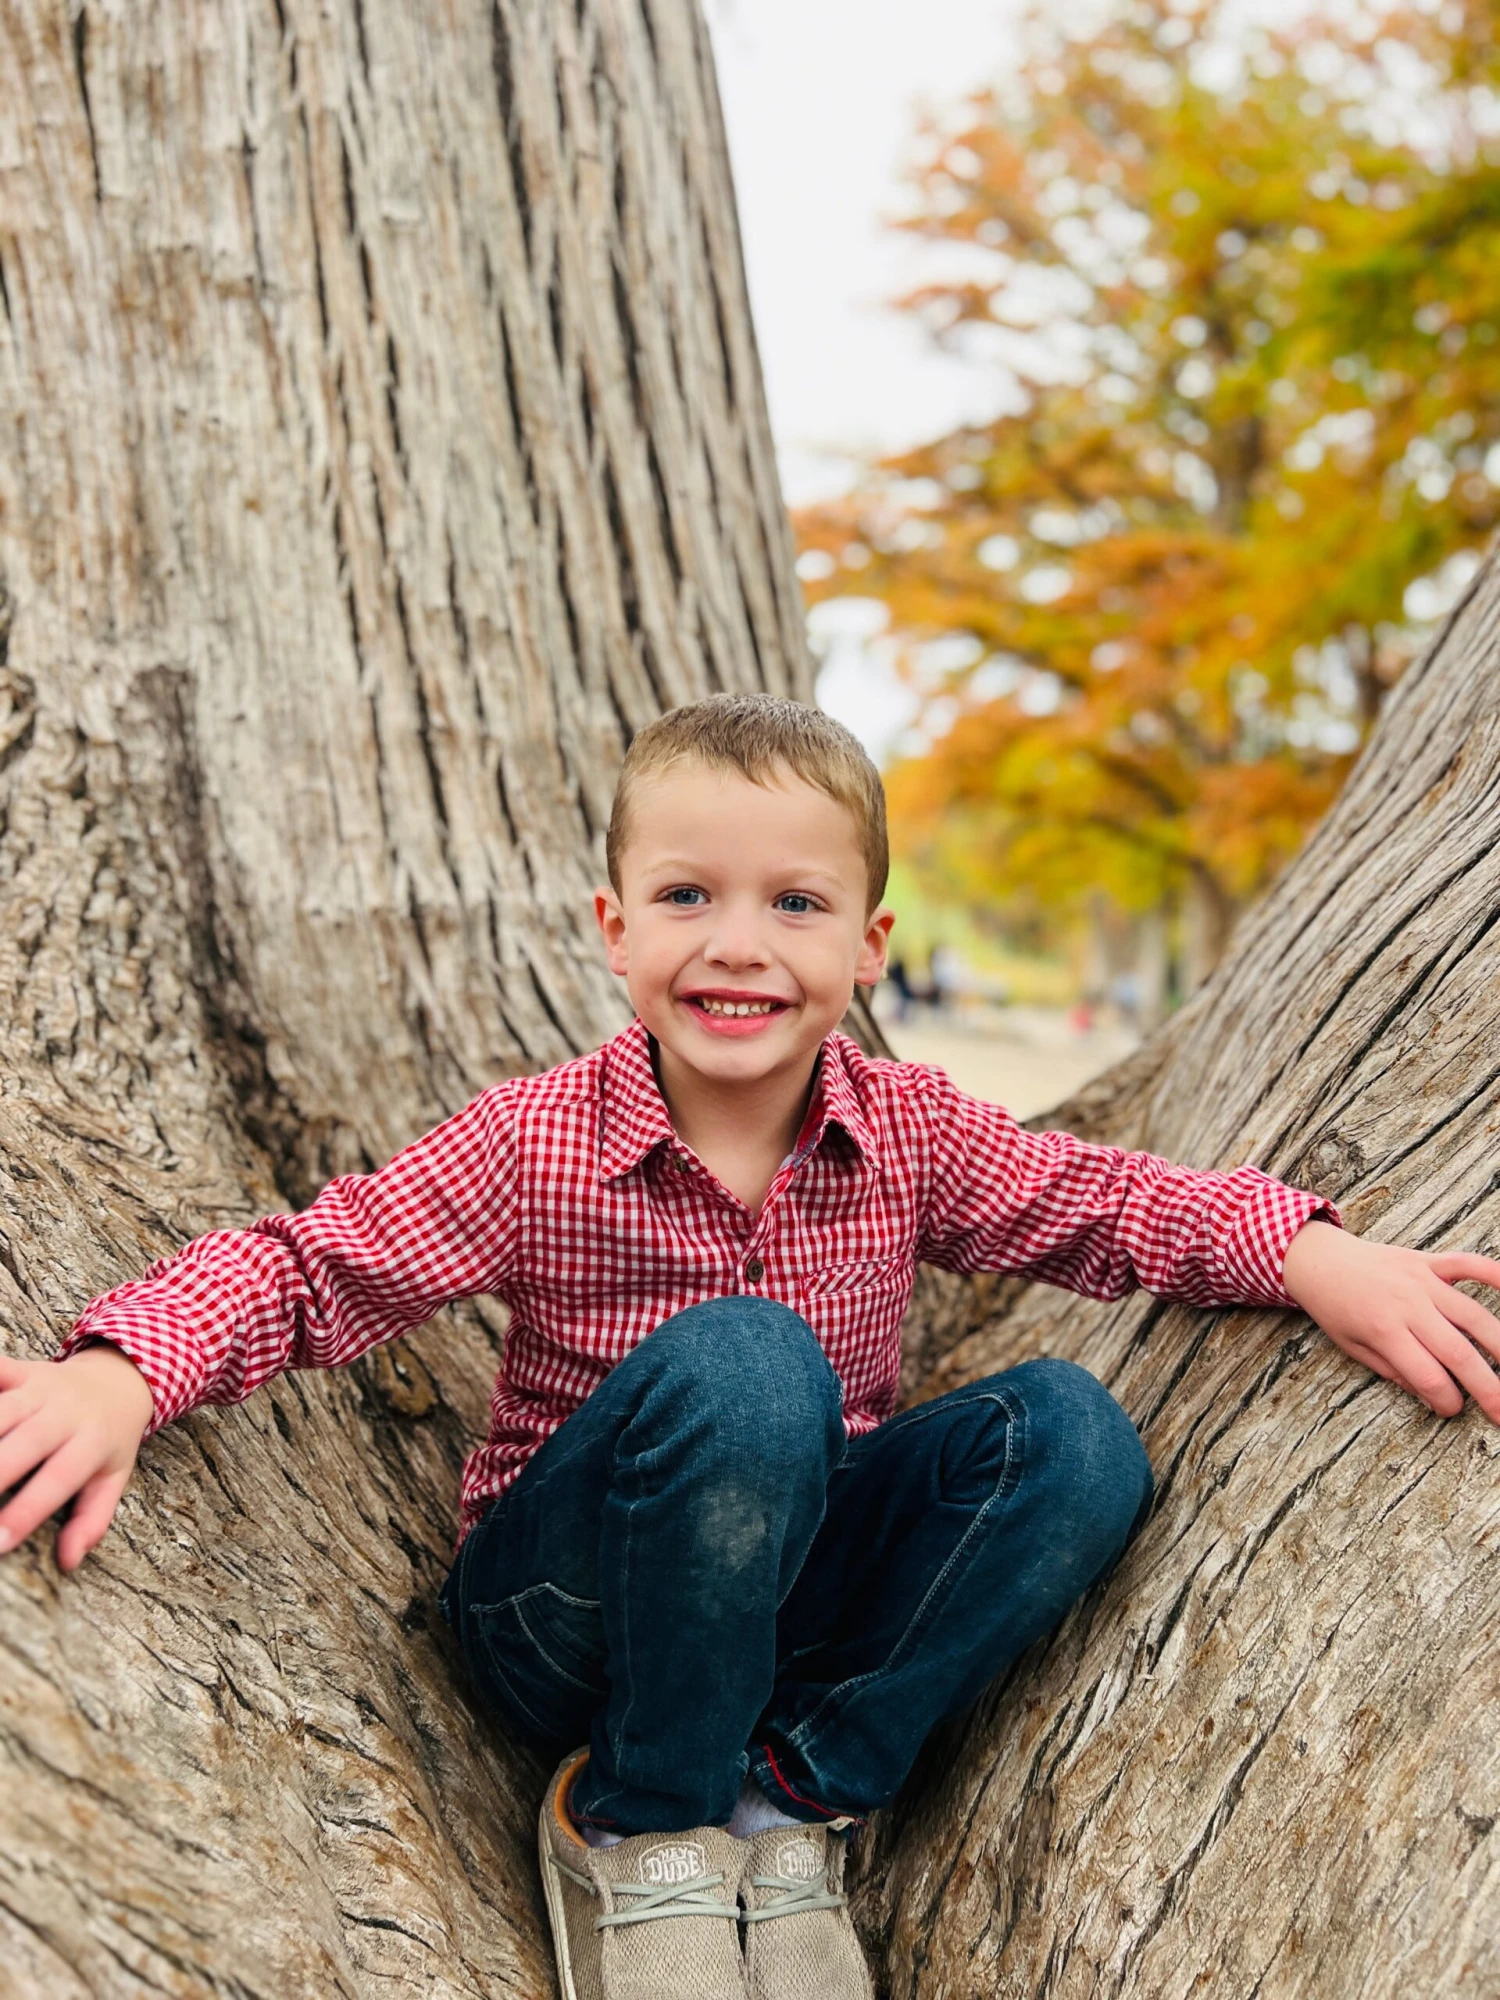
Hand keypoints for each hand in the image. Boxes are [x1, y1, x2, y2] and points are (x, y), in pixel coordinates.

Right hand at [0, 1344, 154, 1567]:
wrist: (118, 1380)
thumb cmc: (107, 1441)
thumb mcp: (111, 1480)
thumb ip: (91, 1521)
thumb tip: (69, 1562)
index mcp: (91, 1444)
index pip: (57, 1481)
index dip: (25, 1513)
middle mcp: (65, 1414)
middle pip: (24, 1443)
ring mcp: (40, 1388)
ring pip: (2, 1411)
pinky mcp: (20, 1371)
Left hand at [1282, 1220, 1499, 1420]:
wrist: (1319, 1260)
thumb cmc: (1335, 1308)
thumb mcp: (1353, 1348)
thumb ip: (1394, 1372)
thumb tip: (1433, 1396)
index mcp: (1384, 1331)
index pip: (1428, 1376)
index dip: (1447, 1400)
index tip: (1452, 1410)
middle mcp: (1407, 1305)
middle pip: (1458, 1352)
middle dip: (1488, 1387)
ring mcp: (1421, 1280)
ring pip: (1474, 1316)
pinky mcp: (1428, 1261)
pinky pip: (1468, 1265)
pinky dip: (1495, 1275)